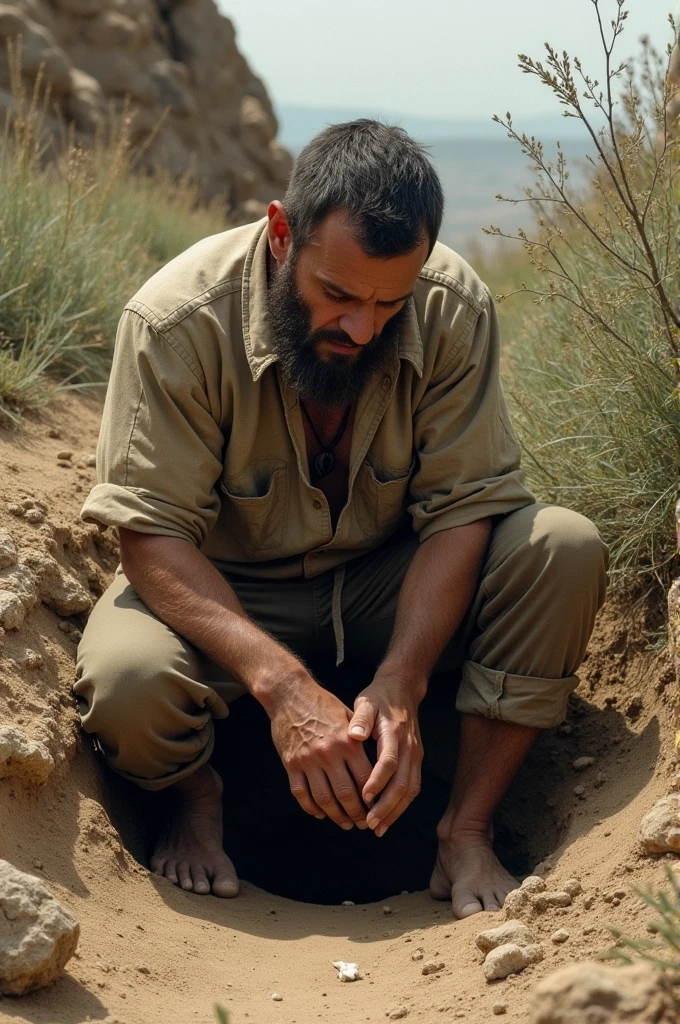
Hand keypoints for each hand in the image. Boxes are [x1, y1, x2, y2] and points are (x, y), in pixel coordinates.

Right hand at [268, 676, 373, 829]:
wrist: (290, 694)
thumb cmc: (323, 704)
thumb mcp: (348, 716)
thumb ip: (362, 739)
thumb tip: (378, 763)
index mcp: (347, 742)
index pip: (366, 779)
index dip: (374, 799)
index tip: (378, 808)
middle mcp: (329, 753)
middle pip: (346, 794)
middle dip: (357, 814)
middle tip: (363, 823)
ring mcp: (308, 761)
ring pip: (324, 799)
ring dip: (336, 816)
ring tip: (345, 823)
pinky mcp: (290, 764)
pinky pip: (301, 794)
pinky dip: (312, 808)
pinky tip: (321, 813)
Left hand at [347, 677, 423, 836]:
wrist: (403, 690)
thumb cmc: (379, 698)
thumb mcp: (366, 701)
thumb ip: (360, 718)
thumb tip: (354, 734)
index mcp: (395, 733)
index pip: (389, 762)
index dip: (378, 781)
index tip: (364, 797)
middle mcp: (409, 747)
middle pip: (403, 782)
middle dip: (387, 806)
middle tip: (370, 823)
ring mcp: (415, 755)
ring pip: (410, 790)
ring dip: (395, 811)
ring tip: (378, 827)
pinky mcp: (416, 761)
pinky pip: (412, 788)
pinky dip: (401, 806)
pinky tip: (387, 818)